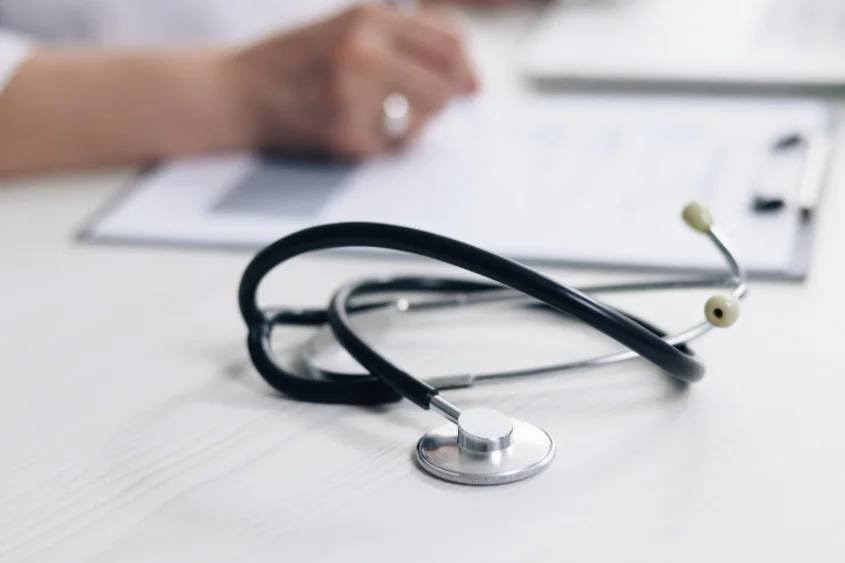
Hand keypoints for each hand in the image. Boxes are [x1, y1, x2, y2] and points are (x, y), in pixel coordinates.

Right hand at [225, 3, 478, 158]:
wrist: (238, 92)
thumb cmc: (296, 59)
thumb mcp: (347, 25)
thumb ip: (403, 37)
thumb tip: (464, 71)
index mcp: (368, 18)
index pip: (448, 43)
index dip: (466, 67)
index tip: (471, 84)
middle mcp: (364, 53)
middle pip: (445, 84)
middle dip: (445, 98)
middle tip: (432, 105)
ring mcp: (354, 96)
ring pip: (424, 117)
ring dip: (416, 120)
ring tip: (387, 113)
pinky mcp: (345, 135)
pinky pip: (393, 144)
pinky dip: (384, 140)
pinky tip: (356, 127)